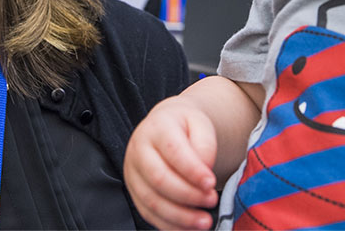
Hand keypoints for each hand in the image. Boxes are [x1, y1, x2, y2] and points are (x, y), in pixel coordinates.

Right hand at [124, 97, 219, 229]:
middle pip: (159, 179)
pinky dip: (170, 225)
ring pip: (152, 200)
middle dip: (188, 195)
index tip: (211, 183)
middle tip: (211, 201)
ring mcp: (134, 173)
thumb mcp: (200, 124)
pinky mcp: (135, 193)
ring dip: (180, 216)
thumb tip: (204, 171)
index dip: (192, 170)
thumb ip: (205, 144)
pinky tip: (189, 227)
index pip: (173, 151)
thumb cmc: (185, 128)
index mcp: (157, 128)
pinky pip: (149, 214)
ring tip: (204, 221)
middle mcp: (139, 150)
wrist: (166, 129)